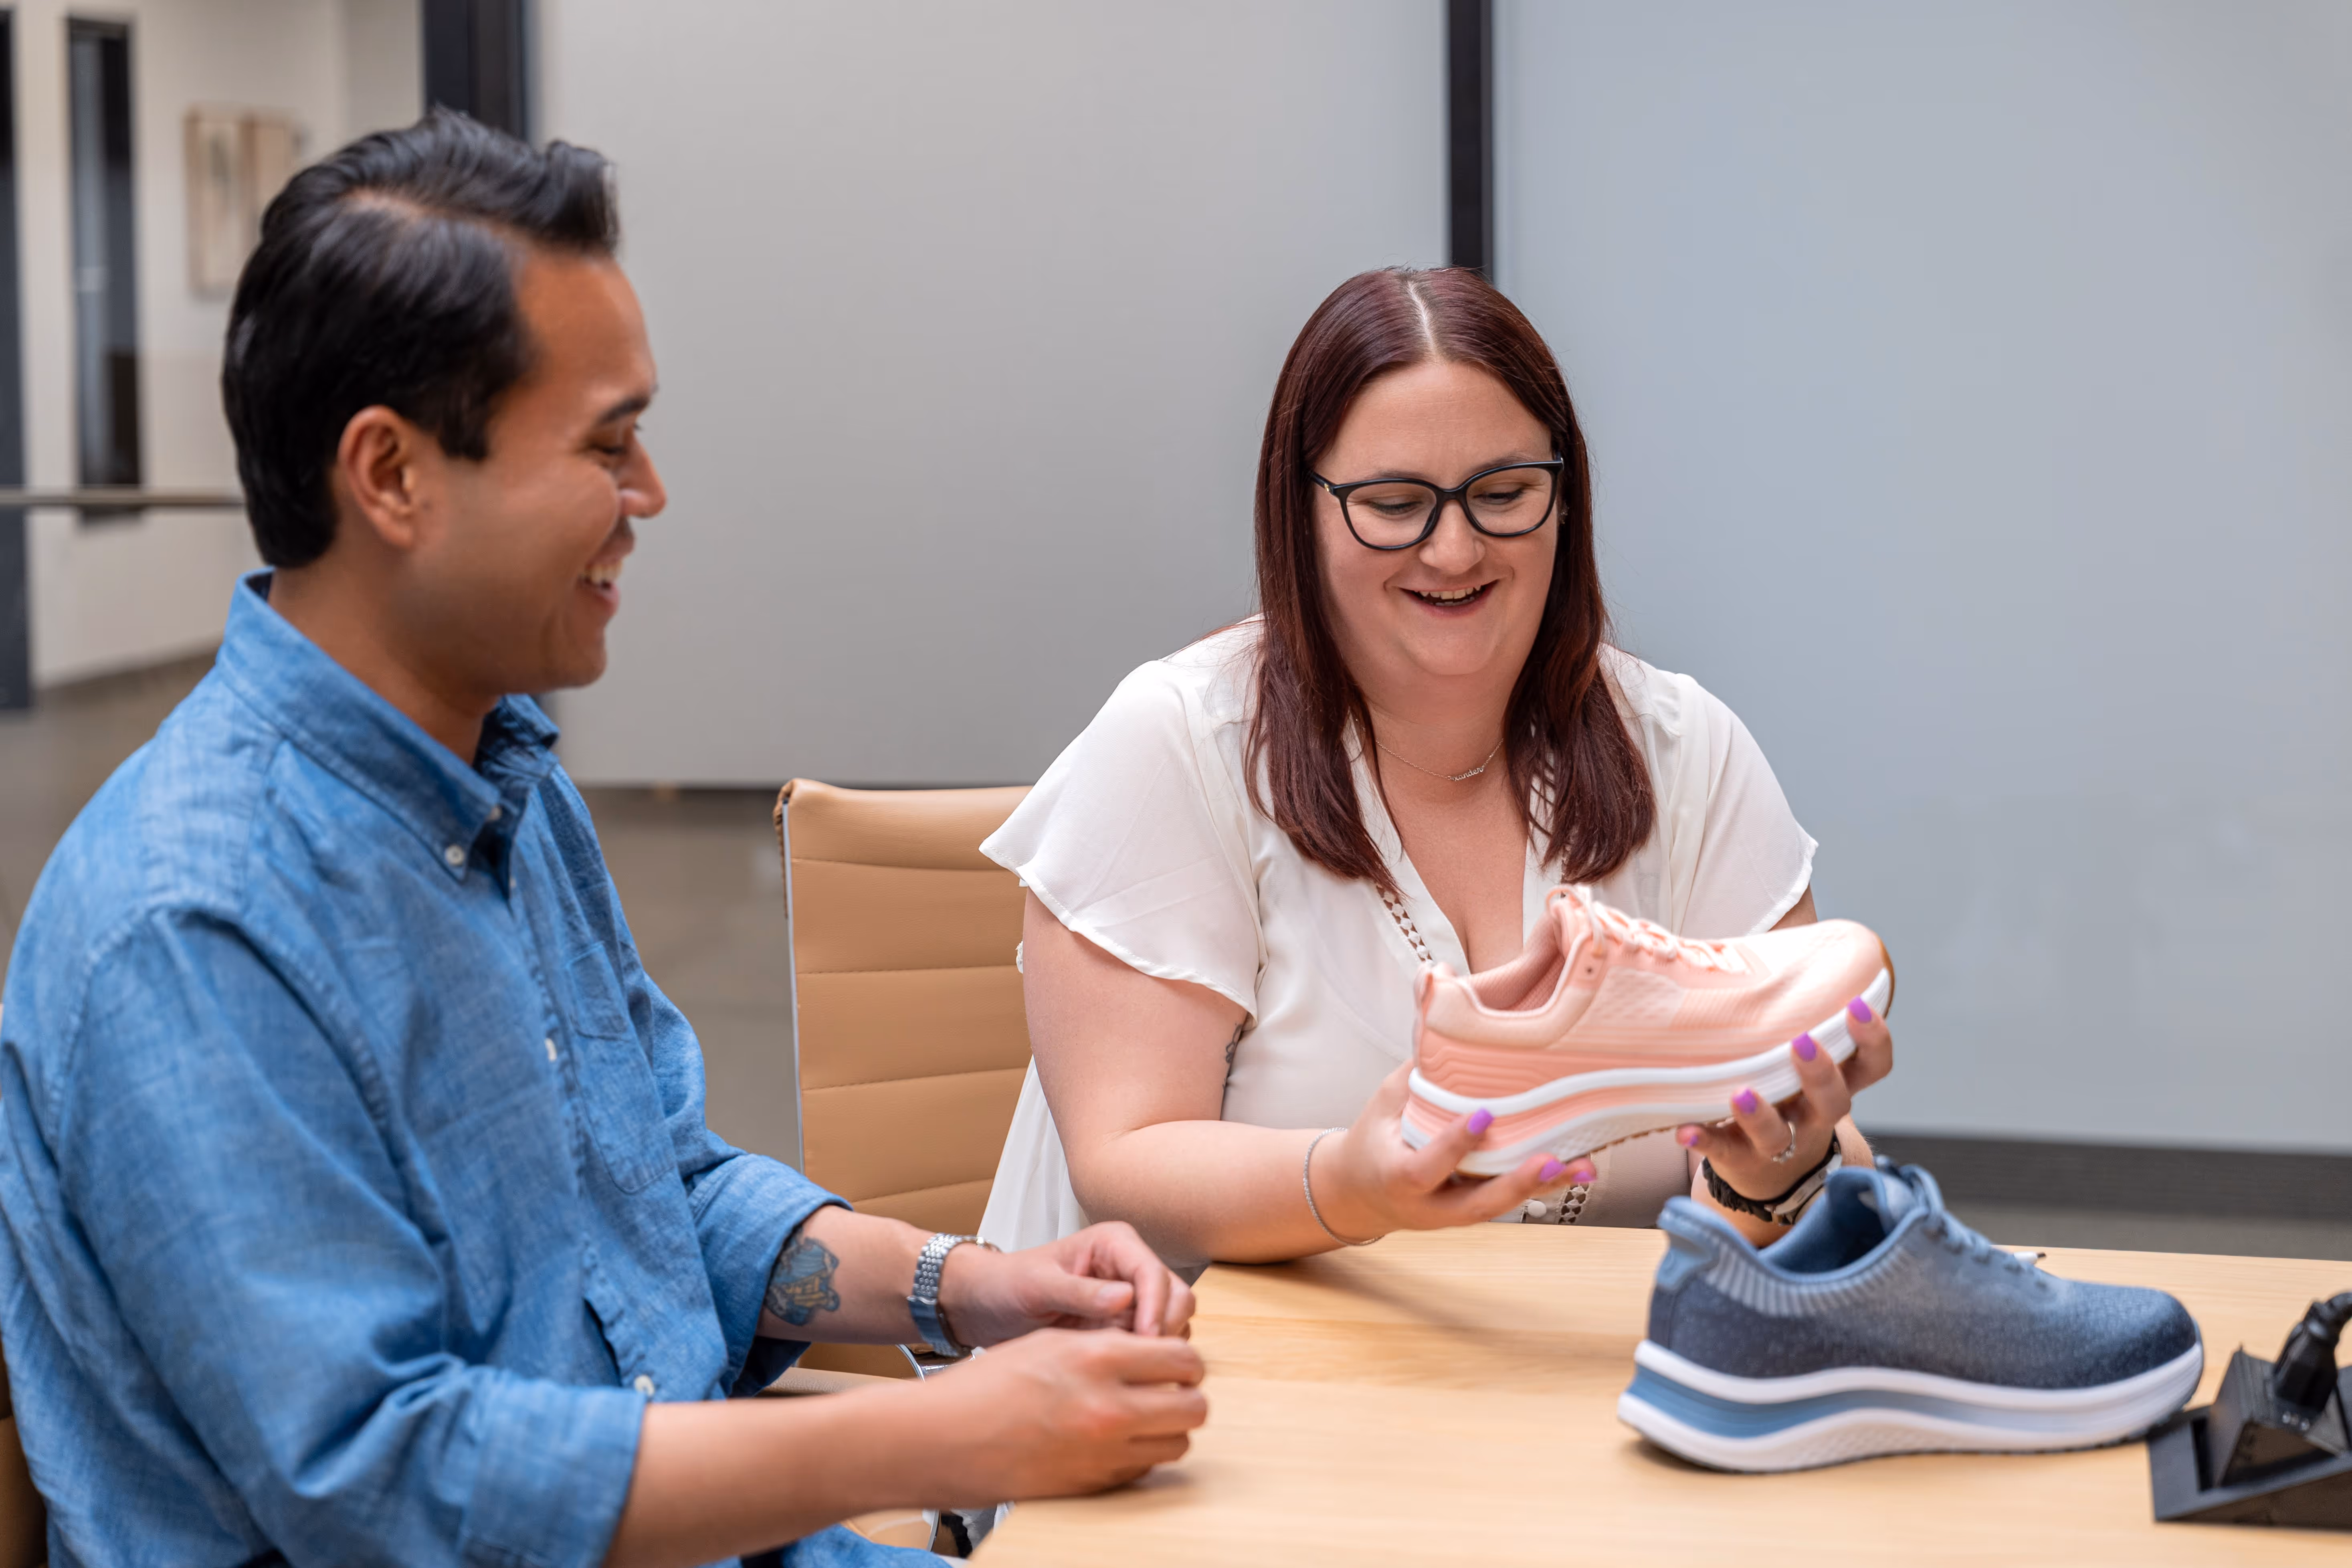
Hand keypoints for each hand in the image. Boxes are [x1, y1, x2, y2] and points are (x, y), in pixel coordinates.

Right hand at [908, 1328, 1207, 1503]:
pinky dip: (1140, 1454)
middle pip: (1194, 1406)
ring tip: (1142, 1415)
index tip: (1175, 1360)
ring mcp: (1104, 1452)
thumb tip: (1152, 1346)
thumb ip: (1108, 1342)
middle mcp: (1109, 1407)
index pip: (1183, 1357)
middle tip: (1169, 1389)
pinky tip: (1114, 1439)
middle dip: (1187, 1395)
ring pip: (1177, 1443)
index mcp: (1098, 1358)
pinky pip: (1145, 1469)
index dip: (1185, 1357)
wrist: (944, 1439)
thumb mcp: (1051, 1341)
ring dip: (1168, 1427)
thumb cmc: (987, 1385)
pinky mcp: (1093, 1485)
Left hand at [939, 1222, 1195, 1346]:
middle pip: (1176, 1297)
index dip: (1155, 1307)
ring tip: (1119, 1362)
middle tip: (1138, 1358)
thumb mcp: (1036, 1286)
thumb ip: (1078, 1292)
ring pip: (1172, 1322)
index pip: (1153, 1273)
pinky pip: (1151, 1343)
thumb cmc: (1005, 1284)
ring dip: (1155, 1345)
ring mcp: (1130, 1299)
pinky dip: (1143, 1357)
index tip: (1145, 1339)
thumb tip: (1126, 1298)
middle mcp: (1129, 1267)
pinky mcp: (1124, 1326)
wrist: (985, 1305)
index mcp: (1113, 1243)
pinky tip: (1115, 1369)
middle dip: (1164, 1327)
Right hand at [1313, 1064, 1597, 1243]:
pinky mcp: (1477, 1208)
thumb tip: (1439, 1001)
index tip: (1482, 1115)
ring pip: (1502, 1205)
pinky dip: (1545, 1185)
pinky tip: (1578, 1169)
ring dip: (1542, 1187)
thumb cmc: (1378, 1139)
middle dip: (1514, 1184)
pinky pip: (1511, 1199)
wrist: (1365, 1193)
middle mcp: (1431, 1206)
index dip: (1453, 1145)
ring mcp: (1456, 1213)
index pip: (1425, 1168)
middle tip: (1550, 1160)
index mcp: (1398, 1177)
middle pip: (1476, 1205)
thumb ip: (1418, 1066)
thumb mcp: (1387, 1099)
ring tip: (1581, 1166)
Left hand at [1676, 994, 1893, 1203]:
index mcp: (1836, 1085)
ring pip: (1779, 1135)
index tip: (1856, 1004)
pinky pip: (1724, 1152)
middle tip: (1801, 1042)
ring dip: (1760, 1115)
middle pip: (1833, 1101)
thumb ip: (1792, 1018)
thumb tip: (1768, 947)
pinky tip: (1685, 1131)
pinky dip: (1706, 1142)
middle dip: (1821, 1073)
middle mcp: (1814, 1117)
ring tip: (1740, 1092)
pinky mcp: (1741, 1159)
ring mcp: (1780, 1143)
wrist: (1771, 1172)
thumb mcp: (1797, 1062)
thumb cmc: (1784, 1094)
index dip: (1874, 1039)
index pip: (1873, 1066)